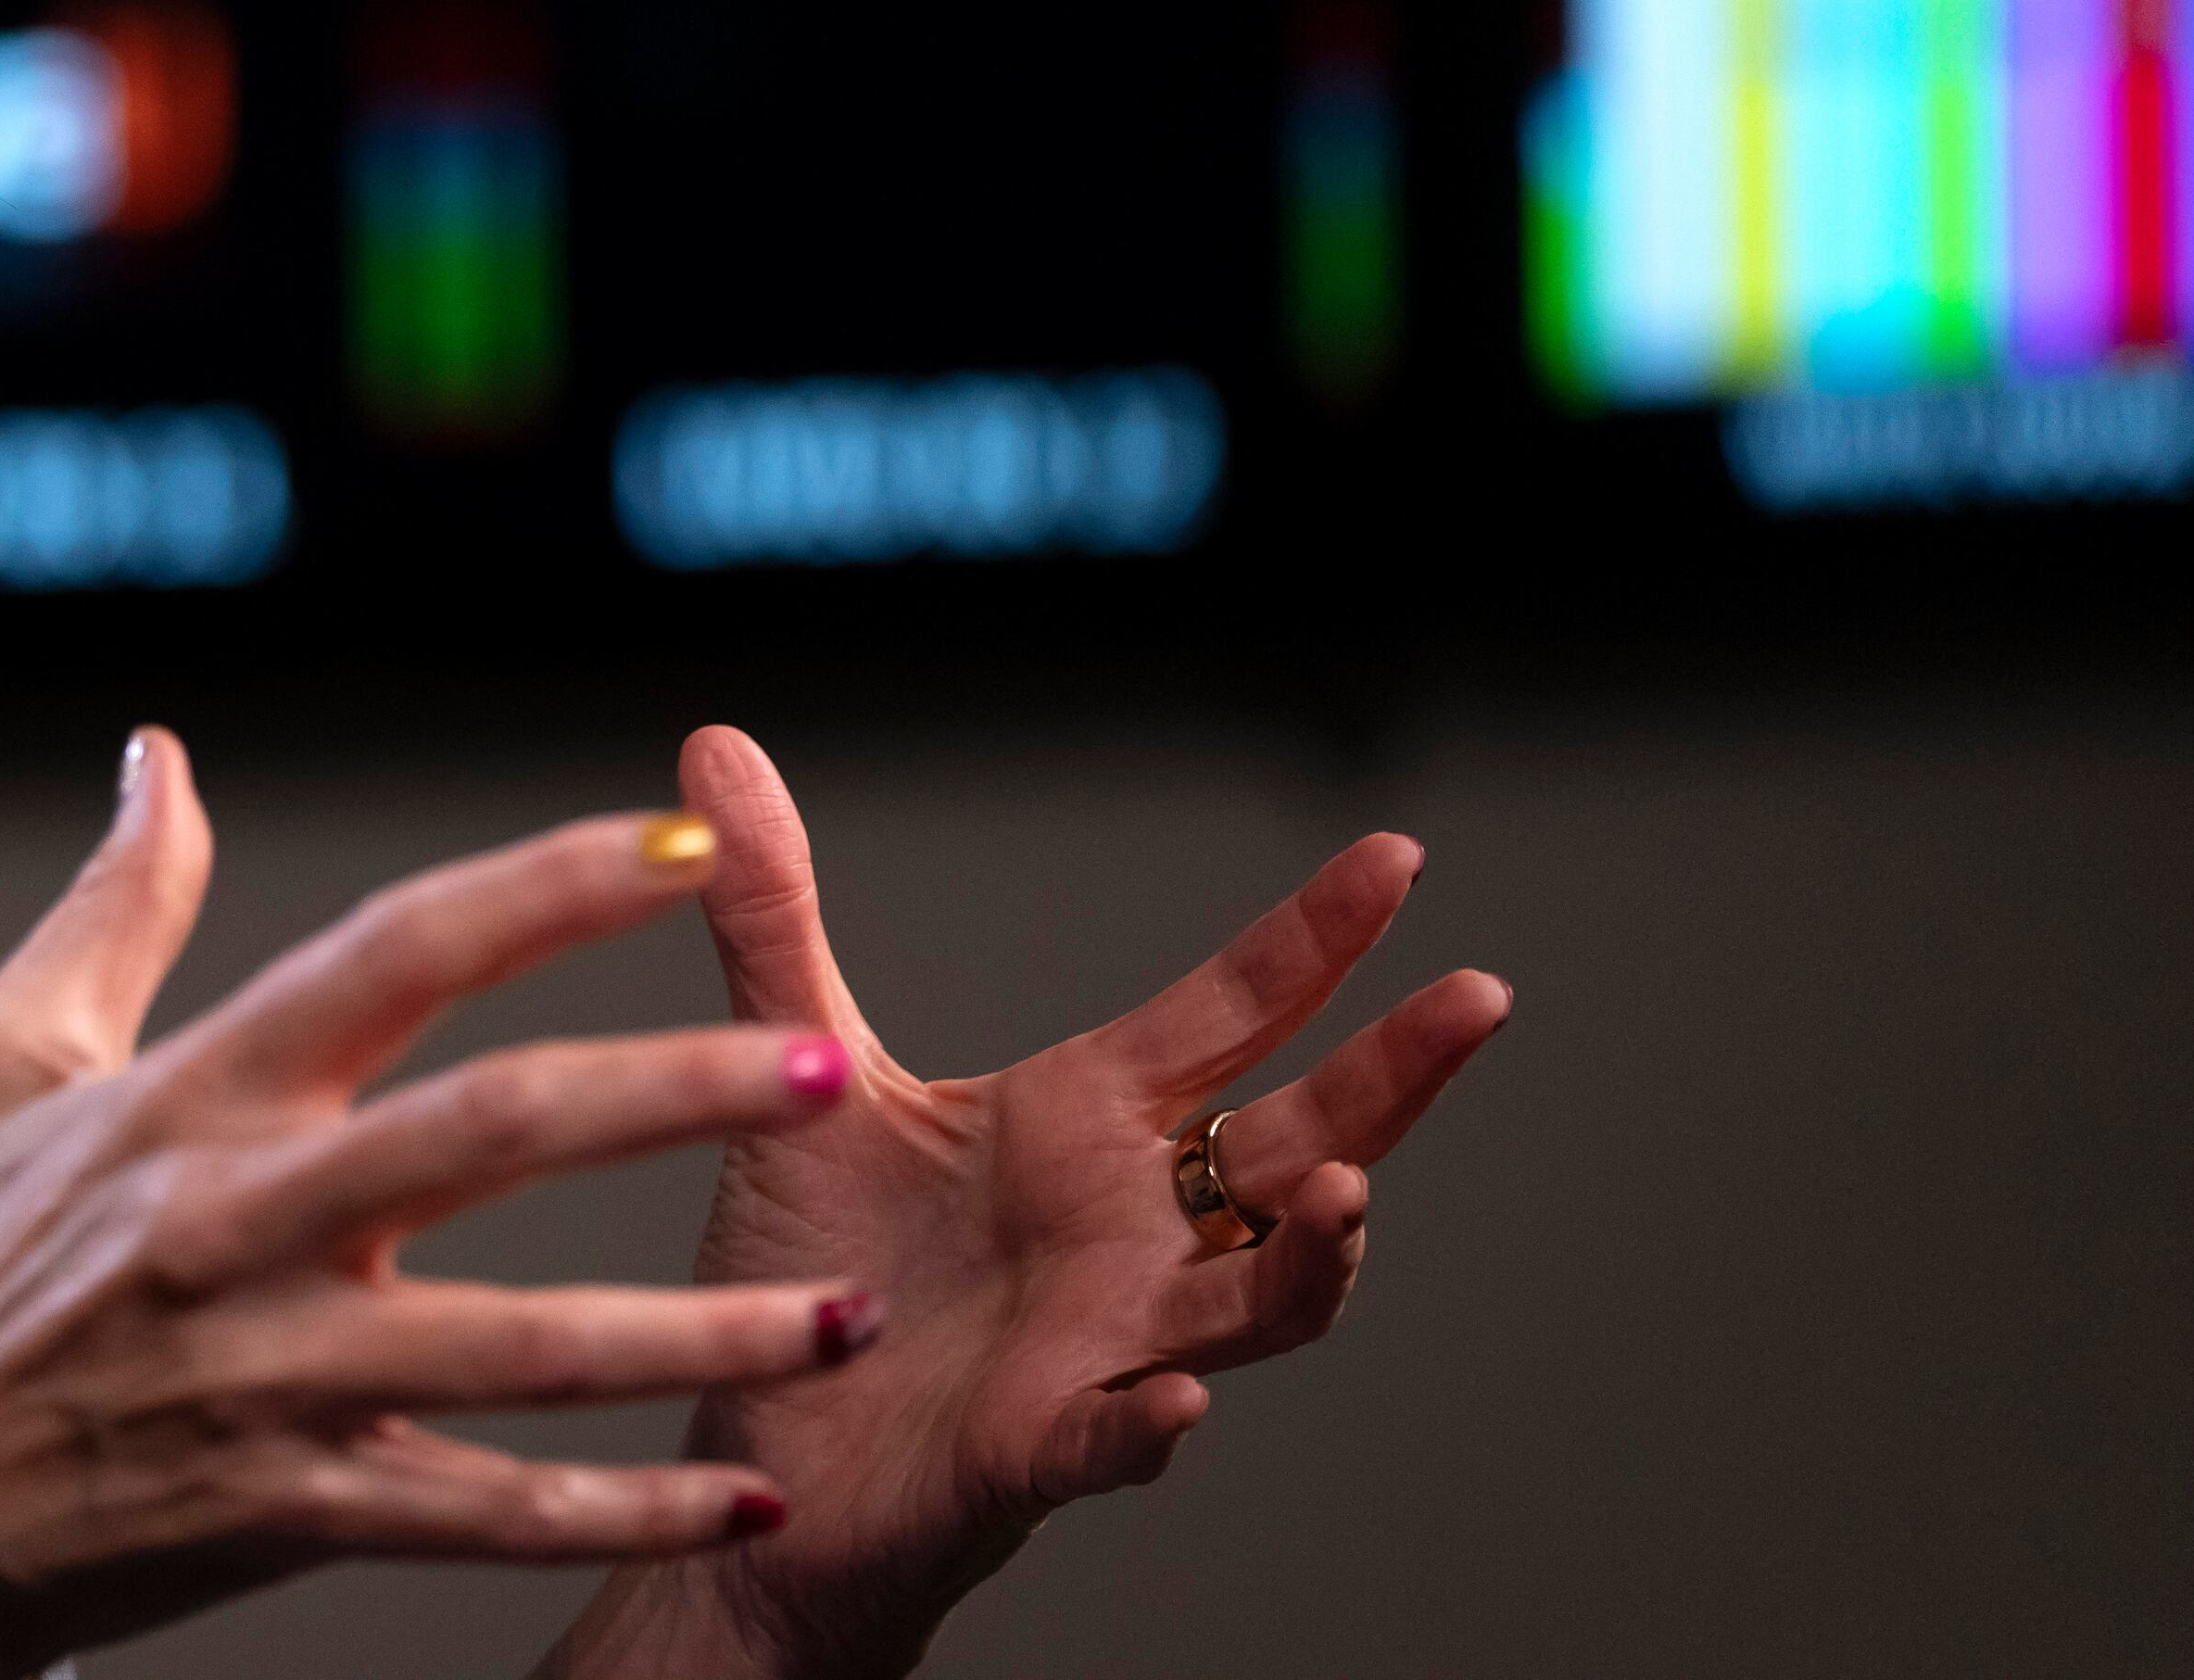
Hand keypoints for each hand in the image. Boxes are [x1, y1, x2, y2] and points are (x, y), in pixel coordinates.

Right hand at [0, 732, 886, 1679]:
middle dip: (677, 1095)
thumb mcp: (2, 1067)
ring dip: (699, 1337)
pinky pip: (483, 1518)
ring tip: (848, 1318)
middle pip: (493, 1132)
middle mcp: (244, 1222)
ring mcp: (271, 1376)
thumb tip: (162, 757)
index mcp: (194, 1099)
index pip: (395, 951)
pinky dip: (619, 1519)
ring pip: (521, 1346)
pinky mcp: (286, 1511)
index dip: (545, 886)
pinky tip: (745, 1508)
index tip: (685, 838)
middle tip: (830, 1066)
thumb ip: (116, 909)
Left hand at [549, 727, 1513, 1679]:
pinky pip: (1118, 1440)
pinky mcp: (1034, 1449)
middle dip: (1393, 1077)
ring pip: (1255, 1306)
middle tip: (1477, 997)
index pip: (1228, 1015)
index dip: (1314, 940)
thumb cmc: (814, 1264)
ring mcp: (1102, 1342)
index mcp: (1082, 1123)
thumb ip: (773, 914)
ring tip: (1348, 1191)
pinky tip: (1181, 1401)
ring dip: (1313, 1261)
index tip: (1398, 854)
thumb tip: (716, 745)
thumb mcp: (794, 1066)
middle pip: (1293, 1143)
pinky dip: (1153, 1426)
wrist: (763, 1444)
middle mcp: (1124, 1228)